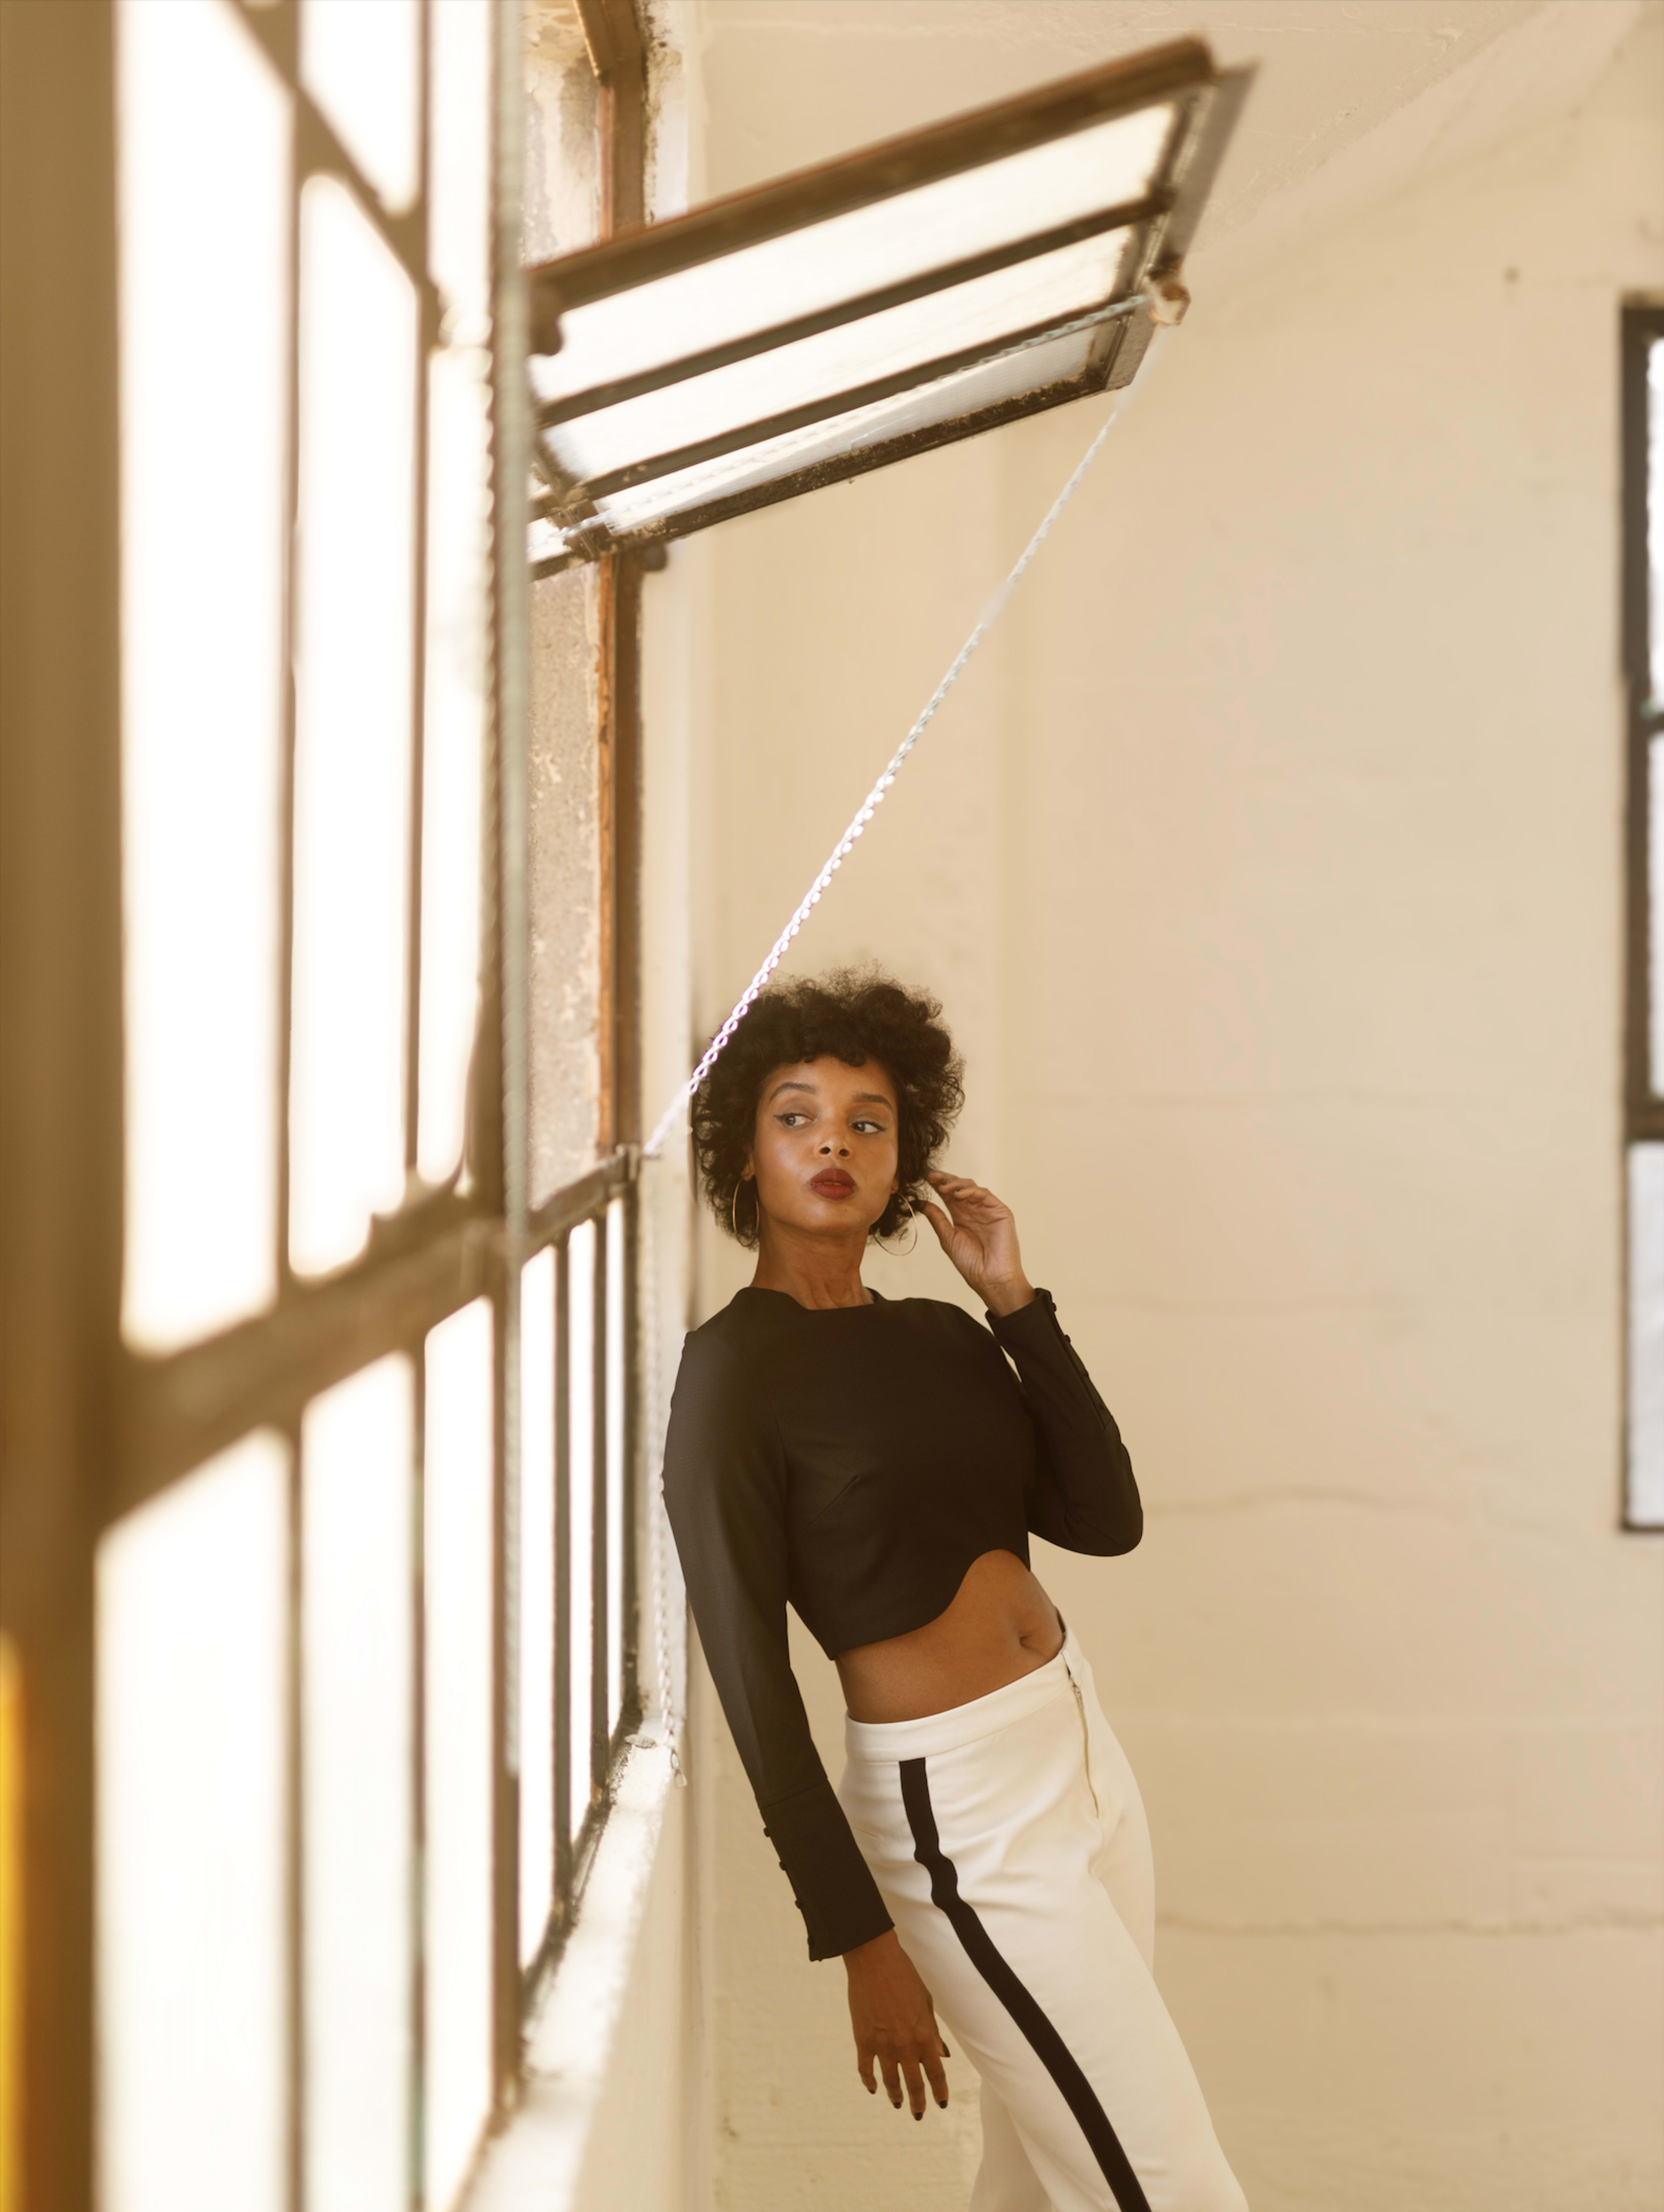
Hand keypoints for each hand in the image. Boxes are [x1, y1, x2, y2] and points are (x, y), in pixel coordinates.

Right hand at [843, 1928, 950, 2117]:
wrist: (874, 1960)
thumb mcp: (926, 2002)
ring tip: (897, 2103)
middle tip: (919, 2114)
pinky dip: (869, 2082)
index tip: (941, 2103)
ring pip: (890, 2081)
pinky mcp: (862, 2040)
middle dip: (918, 2102)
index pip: (936, 2072)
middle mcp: (905, 2045)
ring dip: (895, 2095)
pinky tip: (873, 2088)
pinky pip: (865, 2069)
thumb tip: (941, 2055)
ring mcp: (882, 2045)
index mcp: (924, 2034)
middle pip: (914, 2084)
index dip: (939, 2091)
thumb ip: (933, 2032)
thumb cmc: (904, 1975)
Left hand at [921, 1172, 1034, 1315]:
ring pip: (972, 1188)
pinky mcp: (1001, 1212)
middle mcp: (974, 1210)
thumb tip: (920, 1202)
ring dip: (956, 1184)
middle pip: (959, 1188)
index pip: (948, 1195)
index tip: (924, 1178)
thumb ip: (936, 1218)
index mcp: (961, 1217)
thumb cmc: (971, 1263)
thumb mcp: (948, 1238)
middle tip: (931, 1176)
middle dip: (945, 1180)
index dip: (937, 1185)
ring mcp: (988, 1210)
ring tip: (943, 1187)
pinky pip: (985, 1195)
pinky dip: (972, 1192)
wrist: (990, 1278)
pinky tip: (958, 1195)